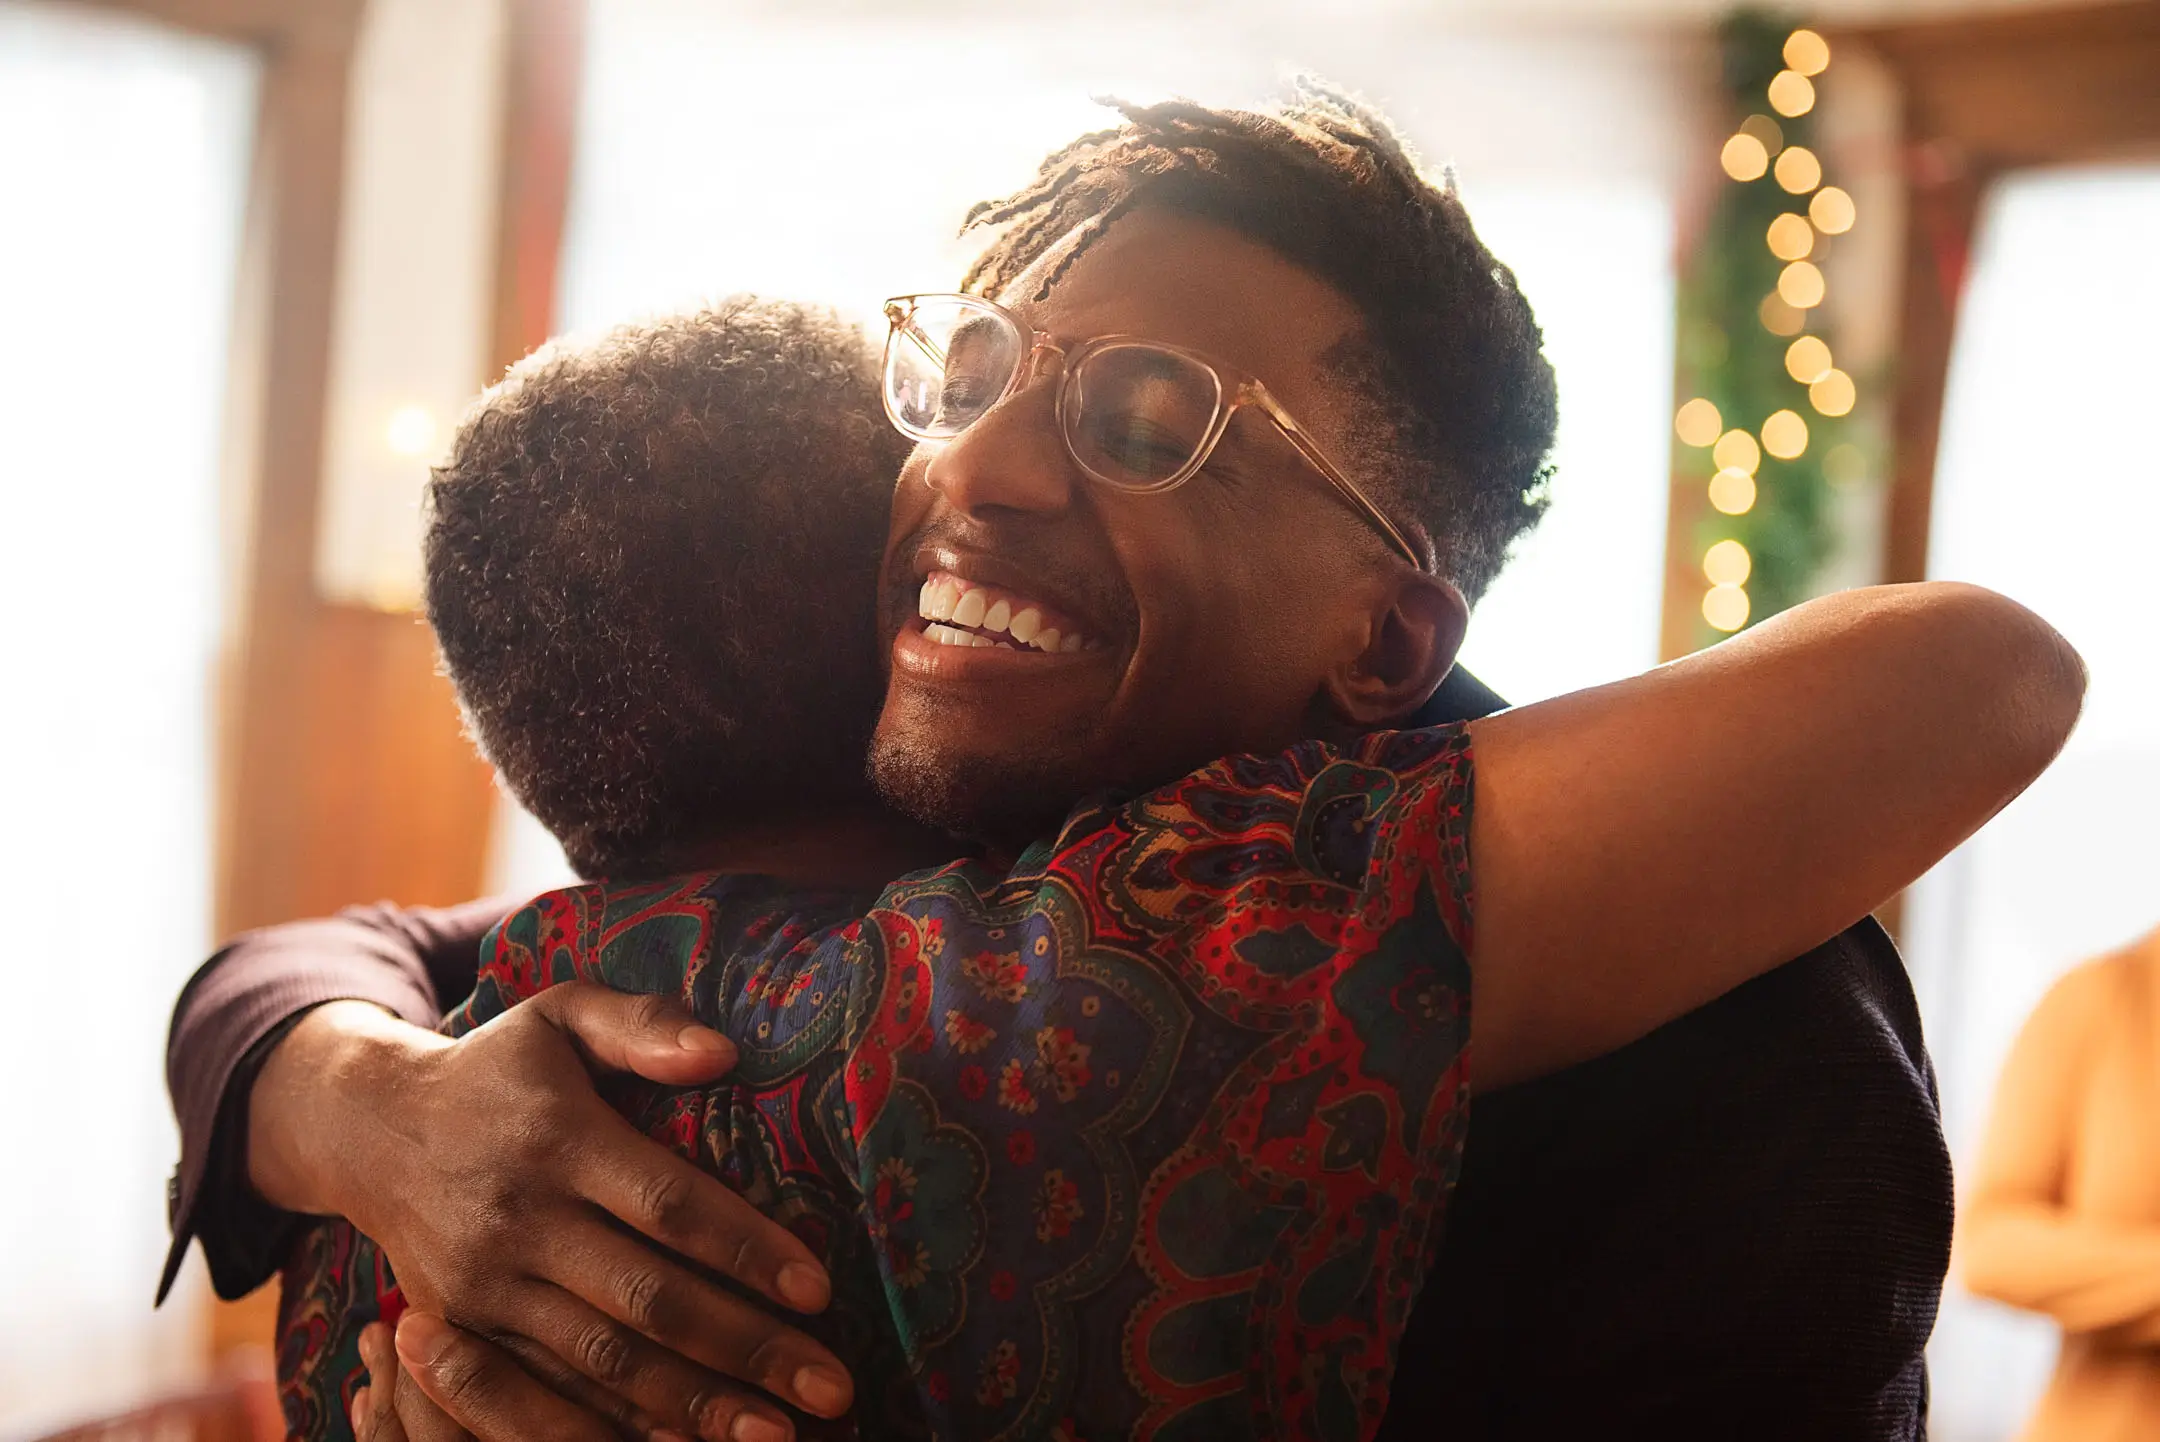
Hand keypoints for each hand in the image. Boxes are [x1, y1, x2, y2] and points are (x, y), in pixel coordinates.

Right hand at [253, 985, 852, 1440]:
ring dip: (692, 1407)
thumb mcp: (562, 1014)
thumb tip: (725, 1053)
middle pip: (647, 1299)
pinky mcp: (462, 1334)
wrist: (369, 1128)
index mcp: (559, 1137)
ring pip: (601, 1362)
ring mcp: (484, 1286)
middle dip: (744, 1348)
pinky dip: (612, 1430)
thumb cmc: (500, 1068)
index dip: (746, 1249)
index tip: (820, 1288)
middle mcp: (520, 1218)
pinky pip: (544, 1396)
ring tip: (777, 1434)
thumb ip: (643, 1026)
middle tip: (832, 1386)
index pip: (668, 1204)